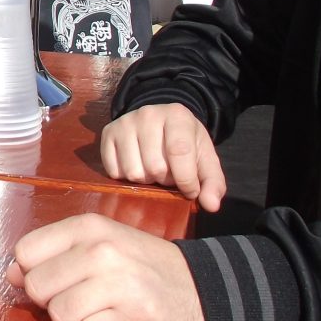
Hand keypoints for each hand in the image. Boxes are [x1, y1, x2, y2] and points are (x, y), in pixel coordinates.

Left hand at [6, 214, 206, 320]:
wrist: (203, 289)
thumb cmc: (143, 264)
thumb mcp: (101, 242)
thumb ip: (54, 252)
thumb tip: (10, 274)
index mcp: (90, 226)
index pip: (26, 251)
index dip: (32, 270)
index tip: (53, 275)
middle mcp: (103, 251)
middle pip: (37, 286)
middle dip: (51, 299)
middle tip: (80, 295)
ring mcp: (120, 286)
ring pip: (60, 313)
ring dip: (75, 318)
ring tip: (101, 307)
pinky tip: (119, 320)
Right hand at [100, 104, 225, 210]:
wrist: (160, 123)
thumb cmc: (185, 144)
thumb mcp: (205, 159)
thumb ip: (213, 183)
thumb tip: (211, 205)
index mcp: (177, 115)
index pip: (179, 151)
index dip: (186, 179)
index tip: (190, 191)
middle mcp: (148, 114)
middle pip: (155, 166)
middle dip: (165, 180)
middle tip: (169, 173)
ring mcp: (124, 123)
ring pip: (133, 172)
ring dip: (145, 180)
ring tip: (152, 170)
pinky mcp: (107, 133)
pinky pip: (113, 171)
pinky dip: (125, 178)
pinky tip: (136, 166)